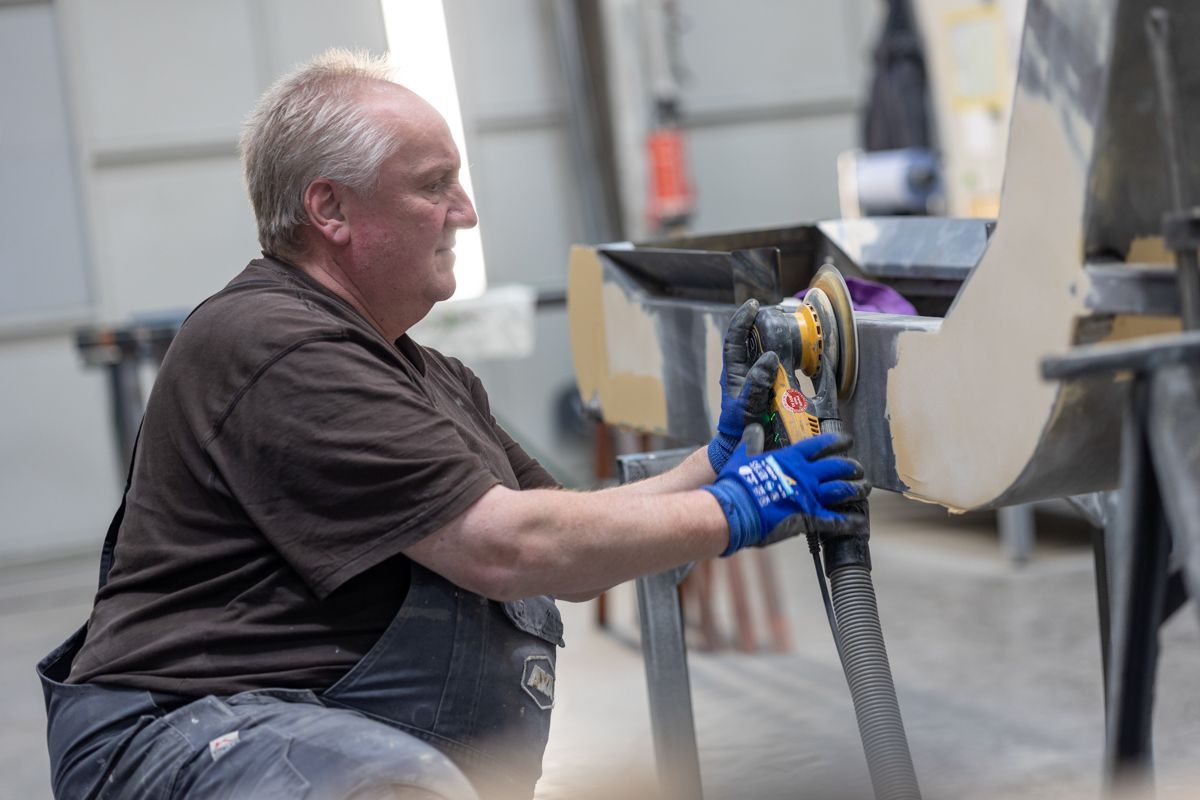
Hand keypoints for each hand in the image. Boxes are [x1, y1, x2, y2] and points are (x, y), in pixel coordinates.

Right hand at [702, 432, 869, 555]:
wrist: (734, 510)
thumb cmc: (737, 483)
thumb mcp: (743, 456)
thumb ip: (752, 442)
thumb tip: (753, 428)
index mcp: (790, 458)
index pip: (820, 445)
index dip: (837, 442)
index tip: (847, 441)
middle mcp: (804, 475)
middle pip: (837, 467)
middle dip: (851, 467)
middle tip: (858, 469)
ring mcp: (809, 496)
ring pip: (842, 490)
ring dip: (856, 489)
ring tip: (864, 488)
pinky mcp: (809, 518)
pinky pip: (836, 520)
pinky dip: (850, 522)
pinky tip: (860, 521)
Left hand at [707, 299, 779, 472]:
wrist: (746, 445)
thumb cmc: (740, 427)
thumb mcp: (747, 405)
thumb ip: (757, 382)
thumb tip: (769, 357)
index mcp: (733, 371)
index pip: (735, 338)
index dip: (742, 319)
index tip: (753, 305)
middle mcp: (744, 370)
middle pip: (750, 338)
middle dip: (760, 322)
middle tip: (774, 311)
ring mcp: (757, 376)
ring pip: (763, 349)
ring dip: (773, 336)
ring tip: (786, 326)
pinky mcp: (769, 384)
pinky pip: (777, 364)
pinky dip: (785, 355)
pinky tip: (795, 352)